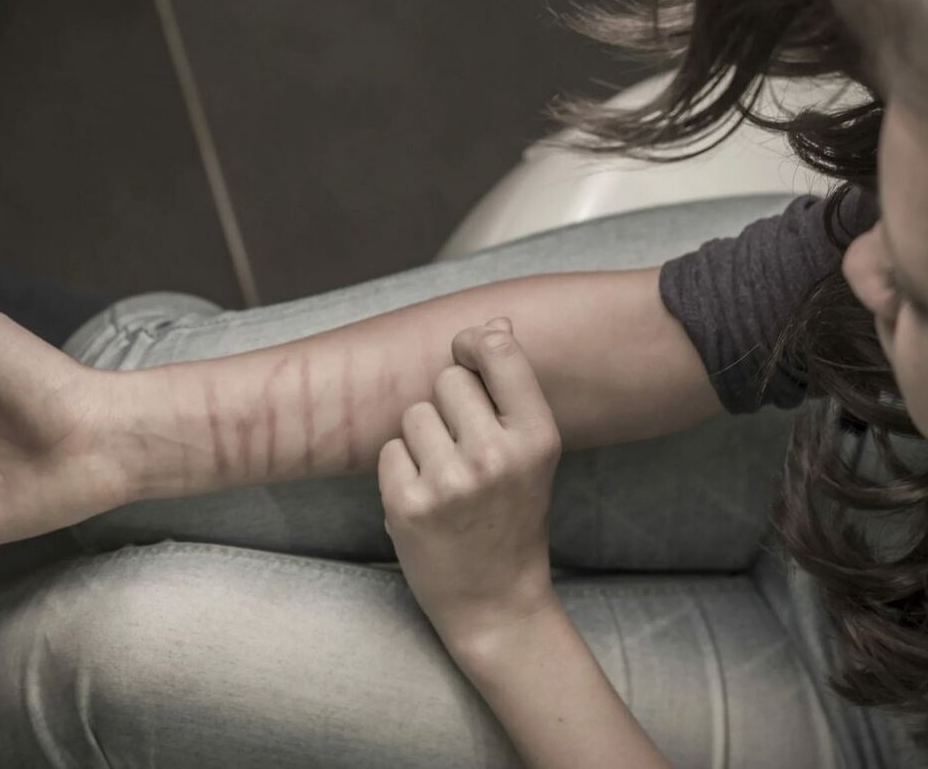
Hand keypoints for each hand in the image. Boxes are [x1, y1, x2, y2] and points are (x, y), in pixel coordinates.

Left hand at [377, 317, 562, 647]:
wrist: (496, 603)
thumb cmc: (513, 519)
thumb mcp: (531, 454)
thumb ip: (512, 389)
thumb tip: (493, 324)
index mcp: (537, 437)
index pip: (497, 351)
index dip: (473, 343)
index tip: (467, 354)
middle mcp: (496, 455)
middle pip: (447, 380)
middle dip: (449, 407)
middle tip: (464, 450)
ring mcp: (450, 482)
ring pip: (414, 414)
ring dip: (422, 440)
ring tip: (446, 478)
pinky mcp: (409, 505)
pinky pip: (389, 451)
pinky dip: (401, 471)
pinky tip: (426, 500)